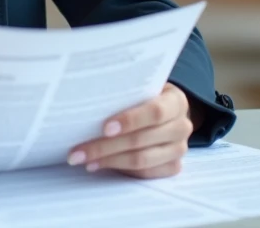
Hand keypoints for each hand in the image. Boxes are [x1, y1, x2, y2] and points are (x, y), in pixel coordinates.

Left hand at [66, 83, 193, 178]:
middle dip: (106, 146)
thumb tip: (87, 98)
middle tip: (78, 150)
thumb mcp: (140, 87)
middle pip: (142, 140)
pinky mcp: (172, 166)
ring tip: (84, 159)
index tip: (104, 128)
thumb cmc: (146, 96)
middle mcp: (182, 126)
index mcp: (176, 101)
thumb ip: (124, 92)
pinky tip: (99, 165)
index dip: (130, 120)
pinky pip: (145, 173)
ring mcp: (179, 149)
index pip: (154, 112)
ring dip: (108, 160)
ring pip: (141, 160)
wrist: (168, 112)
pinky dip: (120, 170)